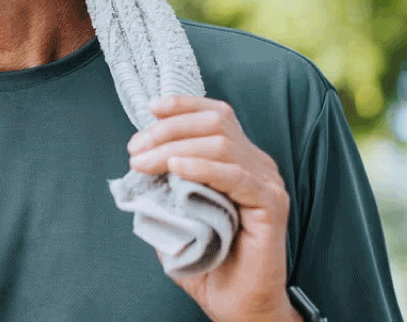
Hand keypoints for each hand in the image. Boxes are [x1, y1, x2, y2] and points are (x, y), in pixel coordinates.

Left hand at [127, 96, 296, 321]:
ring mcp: (267, 183)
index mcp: (238, 160)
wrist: (238, 303)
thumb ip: (164, 184)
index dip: (183, 105)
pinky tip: (177, 168)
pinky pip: (237, 176)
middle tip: (135, 151)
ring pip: (222, 144)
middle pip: (215, 123)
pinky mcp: (272, 205)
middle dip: (168, 129)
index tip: (150, 109)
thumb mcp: (176, 212)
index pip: (216, 115)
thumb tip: (139, 159)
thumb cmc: (209, 259)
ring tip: (145, 163)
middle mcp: (257, 164)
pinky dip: (203, 167)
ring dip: (174, 147)